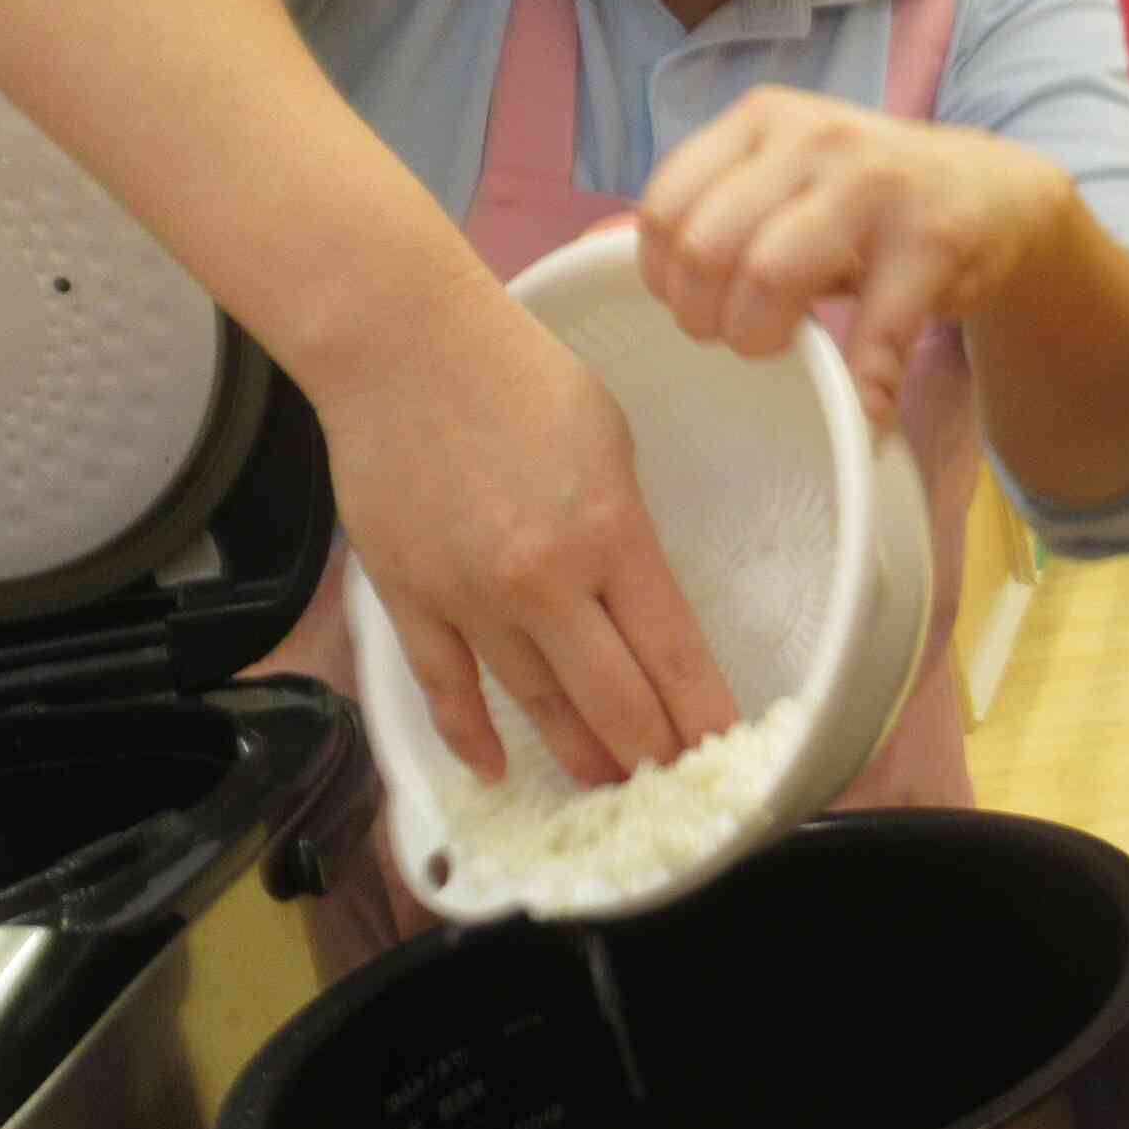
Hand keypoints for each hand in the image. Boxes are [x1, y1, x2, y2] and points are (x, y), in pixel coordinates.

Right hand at [311, 264, 736, 784]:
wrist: (403, 344)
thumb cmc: (517, 374)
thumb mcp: (612, 441)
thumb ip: (625, 530)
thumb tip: (635, 595)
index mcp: (612, 536)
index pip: (675, 656)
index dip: (704, 718)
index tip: (725, 753)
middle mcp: (546, 583)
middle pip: (614, 701)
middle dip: (650, 753)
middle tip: (673, 782)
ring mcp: (471, 598)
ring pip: (537, 704)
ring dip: (577, 752)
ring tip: (606, 784)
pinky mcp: (409, 597)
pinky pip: (445, 688)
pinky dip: (470, 735)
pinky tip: (496, 768)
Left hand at [638, 87, 1069, 424]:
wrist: (994, 192)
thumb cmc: (863, 199)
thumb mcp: (782, 178)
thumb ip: (706, 208)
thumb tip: (594, 256)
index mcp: (761, 119)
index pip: (666, 204)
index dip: (662, 279)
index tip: (690, 308)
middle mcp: (812, 137)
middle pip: (707, 246)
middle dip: (705, 318)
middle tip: (731, 341)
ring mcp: (875, 182)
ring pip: (770, 276)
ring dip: (761, 340)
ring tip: (778, 354)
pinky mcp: (933, 237)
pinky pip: (873, 330)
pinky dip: (861, 386)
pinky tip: (862, 404)